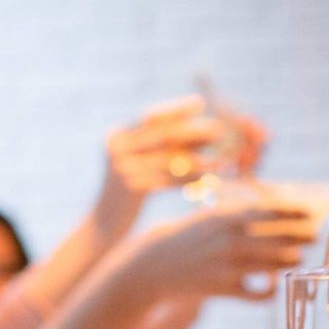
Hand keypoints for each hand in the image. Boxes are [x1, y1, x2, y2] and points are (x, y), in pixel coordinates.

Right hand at [93, 98, 270, 242]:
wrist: (106, 225)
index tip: (200, 104)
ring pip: (170, 159)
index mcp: (117, 135)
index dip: (176, 109)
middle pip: (162, 135)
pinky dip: (191, 180)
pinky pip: (169, 180)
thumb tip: (203, 128)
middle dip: (193, 131)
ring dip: (199, 159)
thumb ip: (165, 147)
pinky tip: (209, 181)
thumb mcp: (142, 164)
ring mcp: (122, 167)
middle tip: (219, 130)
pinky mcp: (131, 188)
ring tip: (222, 160)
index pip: (150, 116)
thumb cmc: (130, 192)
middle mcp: (117, 148)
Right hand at [122, 200, 317, 304]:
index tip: (311, 212)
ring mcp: (227, 266)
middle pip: (278, 238)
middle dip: (300, 236)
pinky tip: (271, 286)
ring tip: (297, 258)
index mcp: (226, 217)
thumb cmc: (187, 236)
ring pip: (273, 265)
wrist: (153, 264)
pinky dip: (268, 291)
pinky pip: (257, 294)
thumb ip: (239, 214)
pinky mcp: (223, 289)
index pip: (270, 211)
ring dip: (289, 261)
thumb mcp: (210, 216)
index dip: (295, 212)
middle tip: (314, 236)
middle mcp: (230, 240)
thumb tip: (274, 208)